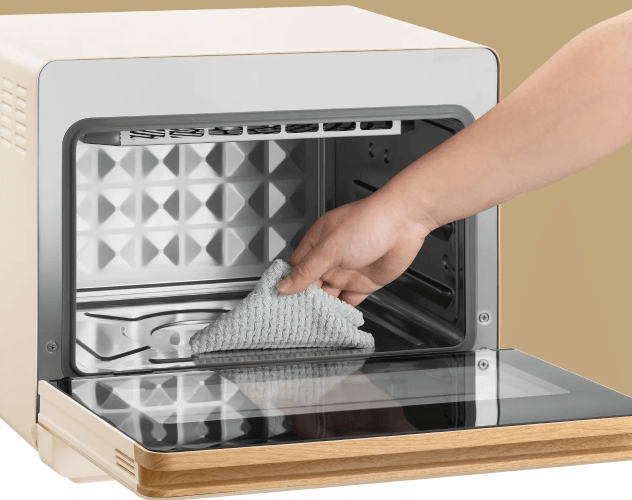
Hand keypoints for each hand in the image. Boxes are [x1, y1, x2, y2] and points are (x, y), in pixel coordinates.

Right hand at [276, 191, 434, 305]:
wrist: (403, 223)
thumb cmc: (367, 223)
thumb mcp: (328, 249)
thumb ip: (306, 270)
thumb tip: (284, 285)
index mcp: (317, 244)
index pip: (296, 267)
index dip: (287, 284)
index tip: (278, 302)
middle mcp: (331, 258)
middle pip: (312, 284)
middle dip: (304, 300)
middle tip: (293, 318)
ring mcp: (348, 271)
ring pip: (330, 294)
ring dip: (323, 307)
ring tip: (311, 323)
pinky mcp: (366, 282)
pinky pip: (350, 300)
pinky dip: (343, 310)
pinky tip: (334, 319)